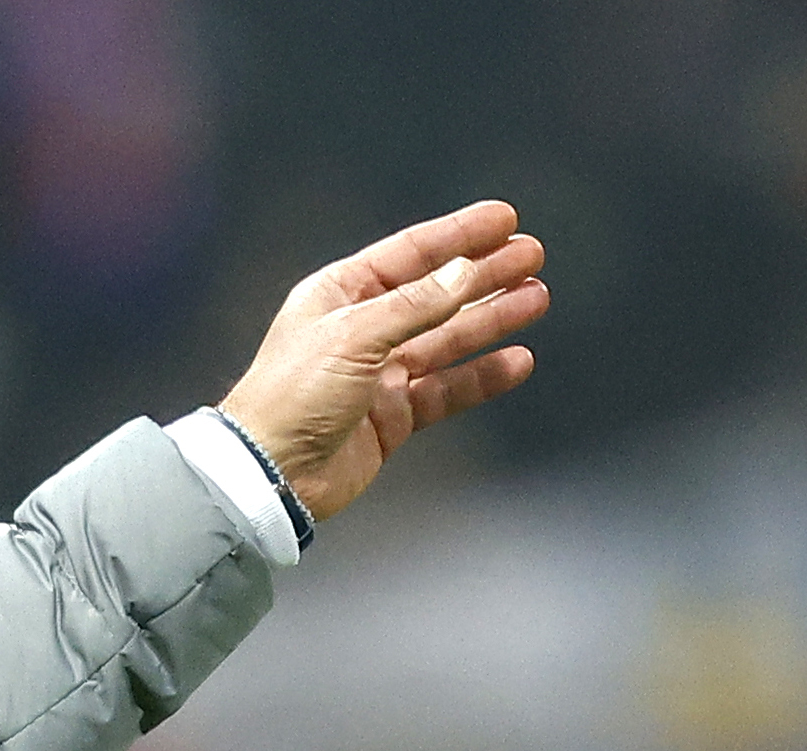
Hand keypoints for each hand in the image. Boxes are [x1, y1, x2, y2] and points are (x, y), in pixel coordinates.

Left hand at [216, 199, 550, 529]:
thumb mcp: (354, 335)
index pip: (411, 254)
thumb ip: (415, 305)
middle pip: (436, 293)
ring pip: (447, 339)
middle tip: (532, 257)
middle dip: (485, 274)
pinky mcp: (392, 416)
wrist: (271, 474)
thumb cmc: (293, 394)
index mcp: (340, 293)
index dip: (459, 235)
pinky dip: (482, 376)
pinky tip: (517, 361)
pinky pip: (446, 389)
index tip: (506, 220)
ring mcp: (378, 373)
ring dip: (491, 319)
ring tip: (536, 298)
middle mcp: (362, 327)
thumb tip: (466, 272)